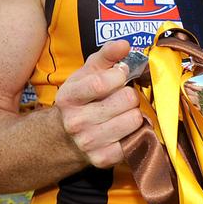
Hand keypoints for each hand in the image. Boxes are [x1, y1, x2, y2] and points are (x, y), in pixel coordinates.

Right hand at [54, 39, 144, 168]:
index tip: (121, 75)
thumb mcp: (88, 73)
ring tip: (124, 113)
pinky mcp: (102, 159)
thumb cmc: (83, 99)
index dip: (119, 76)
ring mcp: (88, 143)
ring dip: (135, 113)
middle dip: (130, 95)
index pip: (101, 83)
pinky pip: (135, 141)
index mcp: (69, 97)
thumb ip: (106, 55)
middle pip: (125, 100)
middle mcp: (76, 121)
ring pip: (134, 120)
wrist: (66, 136)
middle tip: (123, 97)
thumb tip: (124, 44)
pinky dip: (136, 134)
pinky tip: (125, 129)